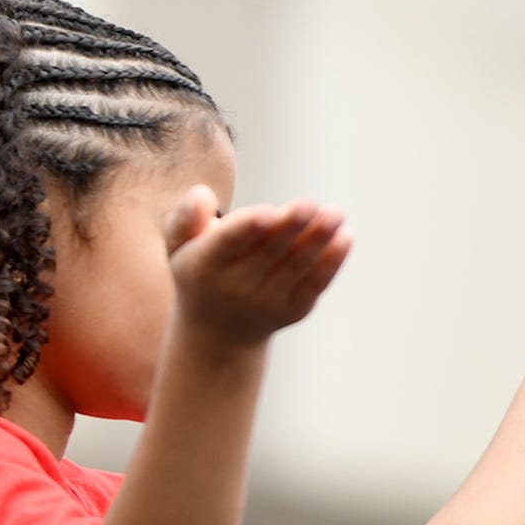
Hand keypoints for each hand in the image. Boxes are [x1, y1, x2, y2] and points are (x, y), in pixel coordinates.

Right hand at [165, 191, 351, 346]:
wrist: (217, 331)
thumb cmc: (199, 270)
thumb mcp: (179, 245)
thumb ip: (186, 217)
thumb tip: (202, 194)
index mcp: (203, 266)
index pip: (226, 244)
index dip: (247, 228)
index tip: (267, 212)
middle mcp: (235, 288)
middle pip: (267, 253)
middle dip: (290, 228)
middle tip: (310, 204)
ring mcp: (267, 302)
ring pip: (295, 267)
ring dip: (317, 240)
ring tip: (334, 214)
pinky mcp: (294, 310)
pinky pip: (315, 283)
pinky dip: (331, 261)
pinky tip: (345, 237)